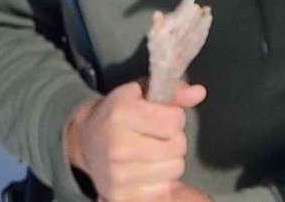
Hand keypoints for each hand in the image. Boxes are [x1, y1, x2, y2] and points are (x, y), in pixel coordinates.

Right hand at [64, 80, 206, 200]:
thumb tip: (200, 93)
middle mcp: (119, 146)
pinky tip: (147, 170)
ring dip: (170, 160)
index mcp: (122, 114)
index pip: (174, 121)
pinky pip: (164, 190)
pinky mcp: (121, 197)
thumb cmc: (117, 113)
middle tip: (157, 136)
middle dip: (174, 139)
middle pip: (178, 147)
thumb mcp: (140, 93)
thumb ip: (173, 92)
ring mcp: (119, 175)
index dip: (174, 117)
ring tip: (153, 153)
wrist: (84, 142)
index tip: (161, 117)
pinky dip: (161, 181)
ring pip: (175, 169)